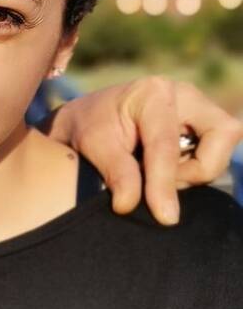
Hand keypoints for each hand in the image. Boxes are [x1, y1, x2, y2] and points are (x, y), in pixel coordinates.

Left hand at [46, 76, 242, 224]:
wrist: (88, 118)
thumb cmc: (89, 125)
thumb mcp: (92, 145)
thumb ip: (116, 172)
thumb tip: (129, 205)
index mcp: (152, 93)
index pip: (167, 144)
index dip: (166, 182)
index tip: (164, 215)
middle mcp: (184, 95)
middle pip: (221, 135)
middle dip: (197, 169)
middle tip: (157, 180)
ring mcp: (198, 109)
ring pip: (221, 150)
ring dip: (192, 173)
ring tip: (153, 171)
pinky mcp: (204, 127)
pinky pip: (216, 157)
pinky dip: (193, 171)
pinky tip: (163, 169)